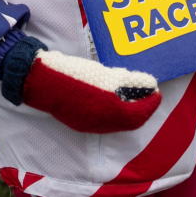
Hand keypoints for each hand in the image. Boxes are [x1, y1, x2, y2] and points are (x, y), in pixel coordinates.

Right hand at [1, 35, 160, 132]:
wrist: (38, 80)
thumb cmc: (71, 72)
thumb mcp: (103, 73)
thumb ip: (127, 81)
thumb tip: (149, 84)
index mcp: (107, 111)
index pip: (137, 114)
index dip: (150, 104)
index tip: (156, 90)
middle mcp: (99, 123)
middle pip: (129, 121)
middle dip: (143, 108)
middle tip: (150, 93)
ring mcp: (88, 123)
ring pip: (117, 121)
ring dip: (129, 109)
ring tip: (134, 92)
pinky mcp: (79, 120)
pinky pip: (104, 119)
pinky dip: (115, 110)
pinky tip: (114, 95)